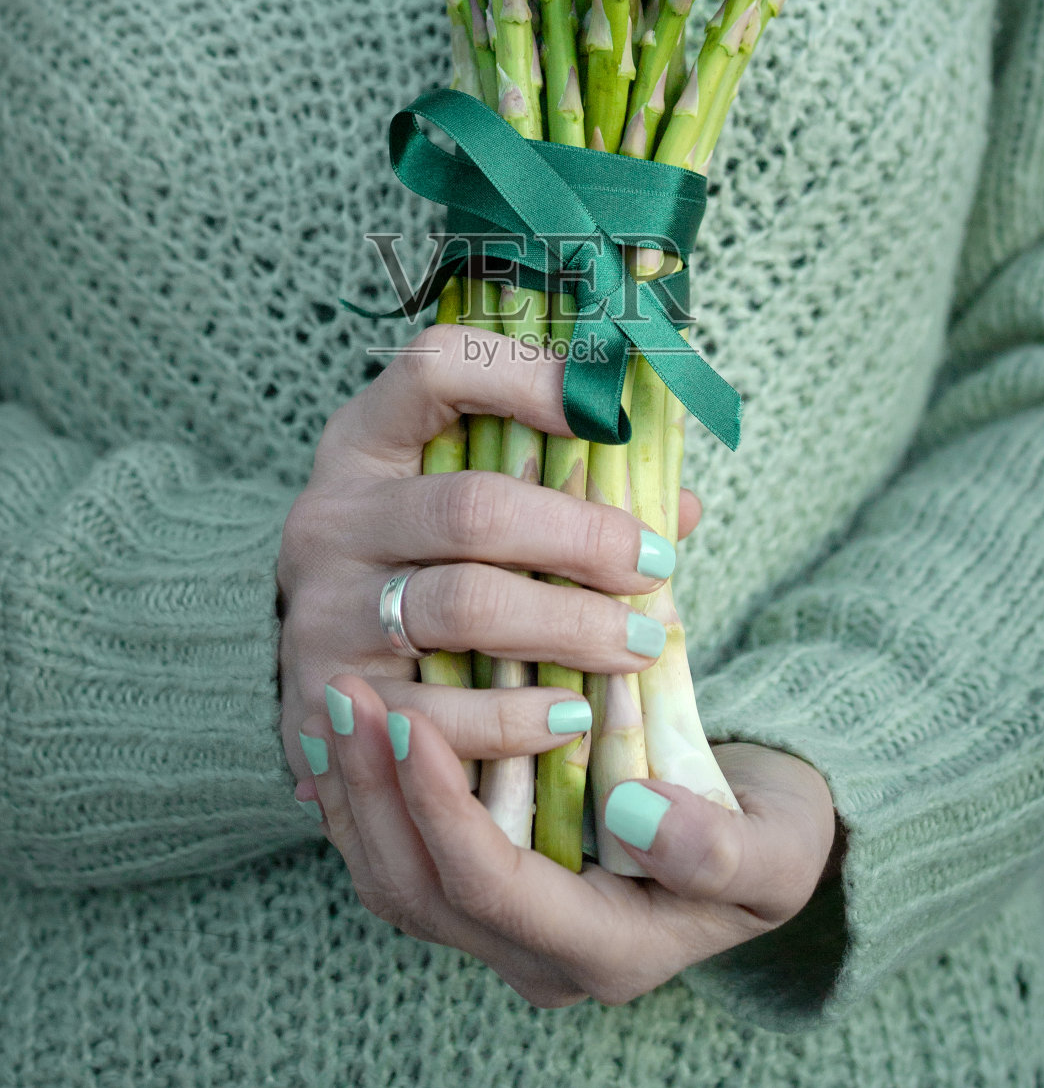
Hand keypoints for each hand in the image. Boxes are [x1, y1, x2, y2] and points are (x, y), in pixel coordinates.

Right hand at [276, 322, 699, 789]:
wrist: (319, 675)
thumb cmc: (420, 569)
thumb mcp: (463, 505)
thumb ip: (564, 494)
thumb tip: (678, 509)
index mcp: (364, 442)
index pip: (435, 369)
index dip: (527, 378)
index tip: (608, 415)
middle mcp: (332, 516)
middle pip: (473, 508)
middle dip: (584, 537)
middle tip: (655, 564)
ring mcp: (322, 608)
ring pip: (464, 606)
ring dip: (571, 628)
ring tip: (638, 645)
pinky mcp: (324, 700)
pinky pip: (437, 713)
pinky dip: (517, 718)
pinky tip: (570, 716)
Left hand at [294, 680, 843, 1007]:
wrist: (760, 835)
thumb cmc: (773, 833)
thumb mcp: (779, 847)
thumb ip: (721, 851)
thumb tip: (637, 817)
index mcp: (608, 950)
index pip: (495, 890)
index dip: (443, 810)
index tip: (413, 721)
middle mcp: (539, 955)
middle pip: (421, 892)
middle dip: (375, 792)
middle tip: (349, 692)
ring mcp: (505, 929)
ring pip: (395, 879)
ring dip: (356, 789)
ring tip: (338, 698)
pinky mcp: (484, 887)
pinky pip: (400, 853)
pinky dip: (364, 793)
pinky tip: (348, 728)